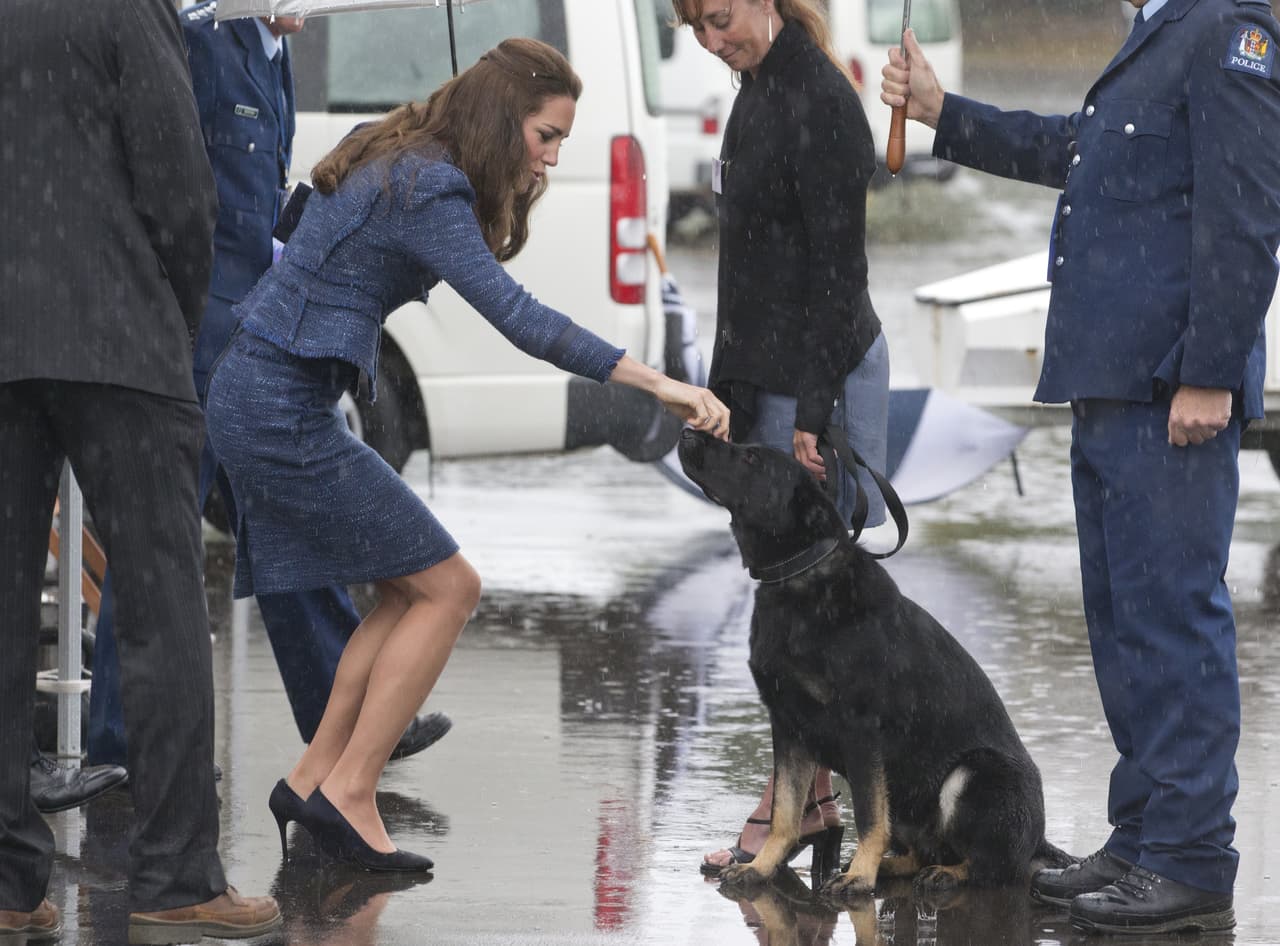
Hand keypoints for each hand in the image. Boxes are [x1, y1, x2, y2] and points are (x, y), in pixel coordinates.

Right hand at [606, 355, 729, 439]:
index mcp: (709, 398)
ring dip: (707, 426)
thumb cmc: (673, 399)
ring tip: (696, 427)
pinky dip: (698, 422)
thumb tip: (708, 432)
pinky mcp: (696, 398)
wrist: (661, 387)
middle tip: (713, 436)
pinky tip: (689, 421)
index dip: (725, 426)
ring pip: (716, 416)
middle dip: (722, 428)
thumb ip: (699, 421)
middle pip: (725, 414)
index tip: (722, 437)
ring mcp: (703, 396)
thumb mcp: (689, 413)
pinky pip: (704, 415)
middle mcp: (708, 396)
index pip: (724, 412)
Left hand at [793, 429, 825, 479]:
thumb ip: (818, 449)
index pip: (802, 465)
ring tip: (828, 468)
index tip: (821, 477)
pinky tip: (829, 458)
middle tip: (826, 476)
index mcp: (798, 448)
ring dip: (819, 468)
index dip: (812, 473)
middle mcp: (797, 447)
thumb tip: (827, 461)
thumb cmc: (817, 425)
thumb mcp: (816, 439)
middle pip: (804, 467)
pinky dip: (821, 460)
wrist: (814, 411)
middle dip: (816, 474)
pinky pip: (812, 456)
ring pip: (807, 463)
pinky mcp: (806, 441)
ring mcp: (800, 444)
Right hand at [880, 29, 944, 128]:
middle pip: (885, 70)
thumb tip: (907, 30)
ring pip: (884, 84)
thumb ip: (913, 47)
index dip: (896, 61)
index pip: (891, 53)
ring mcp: (894, 85)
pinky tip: (903, 101)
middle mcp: (898, 72)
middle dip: (900, 78)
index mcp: (905, 62)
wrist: (929, 106)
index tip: (906, 66)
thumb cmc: (928, 84)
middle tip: (911, 81)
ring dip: (899, 90)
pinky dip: (894, 100)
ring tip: (909, 92)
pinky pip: (883, 96)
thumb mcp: (921, 63)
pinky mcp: (890, 98)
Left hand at [1167, 385, 1231, 445]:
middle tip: (1201, 420)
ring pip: (1210, 435)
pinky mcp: (1219, 420)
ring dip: (1210, 427)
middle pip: (1197, 440)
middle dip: (1199, 432)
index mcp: (1175, 421)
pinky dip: (1221, 420)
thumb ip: (1174, 425)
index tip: (1189, 432)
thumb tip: (1172, 441)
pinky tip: (1217, 409)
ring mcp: (1204, 423)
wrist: (1205, 377)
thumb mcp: (1175, 406)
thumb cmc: (1189, 391)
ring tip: (1209, 413)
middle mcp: (1188, 424)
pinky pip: (1221, 427)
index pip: (1180, 442)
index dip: (1186, 437)